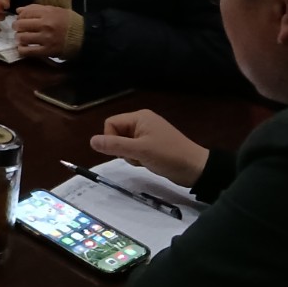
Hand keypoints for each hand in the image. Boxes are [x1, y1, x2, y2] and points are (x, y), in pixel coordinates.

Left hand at [14, 4, 78, 58]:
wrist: (84, 36)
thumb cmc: (69, 22)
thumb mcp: (55, 10)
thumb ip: (36, 9)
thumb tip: (18, 10)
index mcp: (47, 13)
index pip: (25, 13)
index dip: (19, 16)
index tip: (20, 19)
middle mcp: (45, 25)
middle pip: (21, 25)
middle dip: (16, 27)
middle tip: (18, 29)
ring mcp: (46, 38)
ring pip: (22, 38)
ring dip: (19, 38)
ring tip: (21, 38)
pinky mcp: (48, 51)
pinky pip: (28, 51)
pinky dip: (22, 50)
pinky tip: (23, 48)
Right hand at [90, 110, 208, 187]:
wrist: (196, 169)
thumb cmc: (168, 156)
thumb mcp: (140, 151)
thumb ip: (114, 146)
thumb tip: (91, 141)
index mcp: (139, 117)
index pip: (110, 124)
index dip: (111, 139)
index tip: (123, 152)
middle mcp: (142, 122)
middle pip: (116, 133)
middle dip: (121, 148)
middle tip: (135, 157)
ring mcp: (148, 133)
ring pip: (124, 143)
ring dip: (130, 155)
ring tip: (144, 160)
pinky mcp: (152, 144)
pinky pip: (134, 149)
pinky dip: (137, 157)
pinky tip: (148, 163)